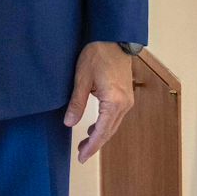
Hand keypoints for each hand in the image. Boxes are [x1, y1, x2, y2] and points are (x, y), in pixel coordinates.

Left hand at [63, 41, 135, 162]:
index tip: (82, 157)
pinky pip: (116, 116)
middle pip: (110, 131)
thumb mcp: (82, 78)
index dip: (92, 146)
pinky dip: (105, 125)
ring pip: (113, 125)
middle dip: (95, 144)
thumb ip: (76, 102)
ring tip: (85, 144)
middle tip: (81, 154)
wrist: (113, 38)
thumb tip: (69, 123)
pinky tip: (94, 127)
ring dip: (100, 135)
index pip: (102, 131)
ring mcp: (127, 100)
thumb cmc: (96, 54)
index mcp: (114, 102)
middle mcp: (125, 104)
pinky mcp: (126, 95)